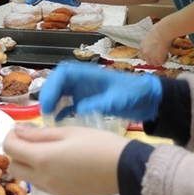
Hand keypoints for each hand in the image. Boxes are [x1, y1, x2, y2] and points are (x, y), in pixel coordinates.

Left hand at [4, 123, 127, 194]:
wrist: (125, 170)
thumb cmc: (98, 143)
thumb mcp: (68, 132)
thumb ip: (40, 134)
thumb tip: (18, 132)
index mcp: (42, 159)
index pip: (10, 149)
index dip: (11, 136)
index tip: (22, 129)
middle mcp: (43, 179)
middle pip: (15, 167)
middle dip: (17, 152)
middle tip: (32, 139)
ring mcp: (54, 191)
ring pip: (29, 179)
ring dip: (30, 164)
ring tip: (49, 150)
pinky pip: (46, 185)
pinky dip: (45, 174)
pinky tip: (63, 164)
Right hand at [39, 62, 161, 121]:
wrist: (148, 100)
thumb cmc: (135, 94)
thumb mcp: (119, 99)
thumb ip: (101, 103)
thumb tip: (79, 109)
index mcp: (89, 74)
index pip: (64, 73)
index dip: (52, 86)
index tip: (48, 103)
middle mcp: (83, 80)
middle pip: (58, 82)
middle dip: (49, 94)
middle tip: (45, 111)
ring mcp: (85, 90)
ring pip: (61, 92)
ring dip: (53, 102)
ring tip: (49, 116)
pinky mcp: (88, 101)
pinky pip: (69, 103)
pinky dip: (62, 110)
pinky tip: (58, 120)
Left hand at [138, 26, 171, 66]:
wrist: (163, 32)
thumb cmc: (158, 31)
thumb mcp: (149, 37)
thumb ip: (149, 44)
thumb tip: (153, 46)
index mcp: (141, 47)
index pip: (143, 57)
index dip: (149, 57)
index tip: (153, 56)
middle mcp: (145, 53)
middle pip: (148, 62)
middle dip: (154, 60)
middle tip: (160, 56)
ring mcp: (151, 57)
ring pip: (155, 64)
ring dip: (159, 60)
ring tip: (164, 54)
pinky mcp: (158, 59)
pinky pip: (162, 63)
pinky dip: (165, 59)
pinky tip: (166, 54)